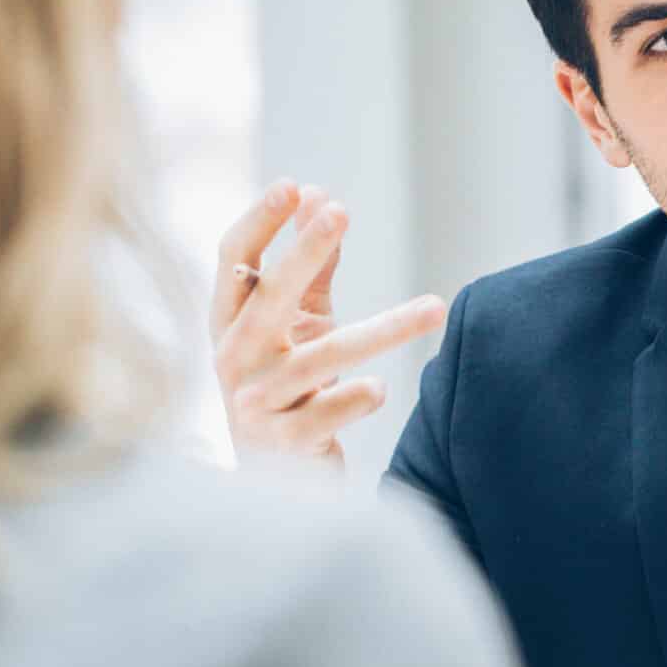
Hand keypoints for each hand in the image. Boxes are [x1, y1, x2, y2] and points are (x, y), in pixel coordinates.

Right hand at [211, 180, 446, 466]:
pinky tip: (380, 390)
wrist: (279, 480)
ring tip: (435, 308)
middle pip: (268, 296)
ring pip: (319, 358)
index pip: (233, 260)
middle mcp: (233, 358)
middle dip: (304, 251)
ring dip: (382, 330)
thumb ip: (312, 269)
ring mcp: (253, 403)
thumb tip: (320, 197)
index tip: (295, 186)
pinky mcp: (281, 445)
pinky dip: (354, 400)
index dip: (259, 222)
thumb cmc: (291, 387)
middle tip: (341, 211)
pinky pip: (322, 416)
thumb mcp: (299, 325)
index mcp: (230, 322)